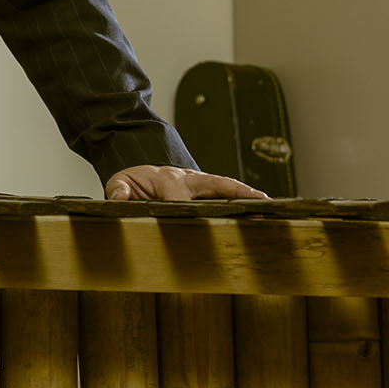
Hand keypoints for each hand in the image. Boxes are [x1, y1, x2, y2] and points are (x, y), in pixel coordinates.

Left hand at [104, 165, 265, 200]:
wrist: (138, 164)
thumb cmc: (131, 178)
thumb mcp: (119, 181)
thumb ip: (118, 189)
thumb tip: (119, 198)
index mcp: (167, 179)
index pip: (180, 197)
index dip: (185, 210)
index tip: (198, 224)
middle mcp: (188, 178)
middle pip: (217, 185)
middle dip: (238, 194)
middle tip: (260, 205)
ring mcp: (199, 182)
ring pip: (227, 187)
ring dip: (248, 196)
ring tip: (270, 208)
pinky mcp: (206, 187)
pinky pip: (227, 192)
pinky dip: (244, 199)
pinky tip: (260, 211)